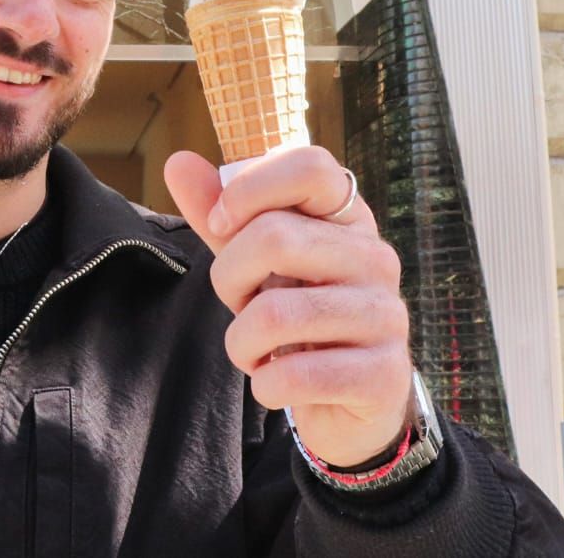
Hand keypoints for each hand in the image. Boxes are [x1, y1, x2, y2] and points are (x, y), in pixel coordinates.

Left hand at [165, 146, 411, 467]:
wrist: (346, 402)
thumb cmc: (296, 318)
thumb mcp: (255, 262)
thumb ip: (220, 214)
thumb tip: (177, 161)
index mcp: (348, 220)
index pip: (310, 167)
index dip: (250, 191)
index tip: (222, 225)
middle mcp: (376, 259)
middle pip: (274, 237)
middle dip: (230, 279)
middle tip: (241, 306)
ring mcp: (387, 316)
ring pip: (274, 315)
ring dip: (241, 344)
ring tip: (257, 352)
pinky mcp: (384, 375)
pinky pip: (295, 375)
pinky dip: (266, 386)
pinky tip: (278, 384)